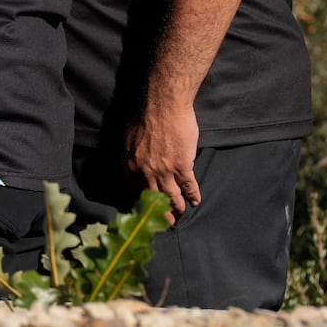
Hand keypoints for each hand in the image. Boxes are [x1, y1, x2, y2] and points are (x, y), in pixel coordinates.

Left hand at [127, 100, 201, 220]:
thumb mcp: (130, 139)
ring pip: (171, 196)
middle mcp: (144, 172)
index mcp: (130, 165)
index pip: (136, 190)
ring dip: (178, 207)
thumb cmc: (146, 117)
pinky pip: (188, 186)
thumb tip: (136, 164)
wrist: (163, 105)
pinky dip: (193, 195)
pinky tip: (196, 201)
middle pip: (153, 197)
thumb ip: (133, 155)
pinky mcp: (182, 166)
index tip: (149, 209)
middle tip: (167, 221)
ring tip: (181, 213)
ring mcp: (164, 171)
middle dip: (161, 211)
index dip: (145, 202)